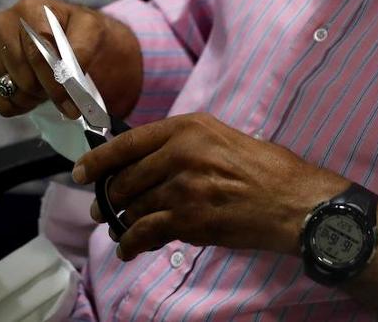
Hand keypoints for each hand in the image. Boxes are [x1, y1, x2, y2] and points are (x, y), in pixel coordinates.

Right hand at [0, 0, 142, 119]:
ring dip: (33, 98)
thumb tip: (67, 75)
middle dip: (47, 91)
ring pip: (11, 91)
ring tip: (46, 88)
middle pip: (24, 76)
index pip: (38, 51)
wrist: (61, 34)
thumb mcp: (90, 31)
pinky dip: (17, 107)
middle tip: (62, 93)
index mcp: (29, 9)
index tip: (72, 104)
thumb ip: (82, 47)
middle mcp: (1, 23)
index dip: (55, 81)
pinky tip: (30, 95)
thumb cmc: (75, 32)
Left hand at [73, 113, 346, 260]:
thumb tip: (146, 162)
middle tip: (102, 209)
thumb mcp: (221, 138)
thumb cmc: (266, 171)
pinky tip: (129, 249)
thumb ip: (183, 145)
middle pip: (125, 178)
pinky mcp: (190, 219)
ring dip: (121, 223)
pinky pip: (145, 232)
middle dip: (109, 197)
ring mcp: (184, 186)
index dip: (98, 160)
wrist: (296, 202)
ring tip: (119, 231)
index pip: (127, 142)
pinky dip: (131, 244)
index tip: (82, 171)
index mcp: (188, 128)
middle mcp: (181, 152)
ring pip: (133, 206)